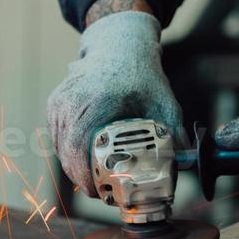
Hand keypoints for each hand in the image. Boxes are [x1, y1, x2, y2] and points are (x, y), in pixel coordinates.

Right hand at [48, 8, 181, 196]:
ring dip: (74, 167)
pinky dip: (68, 152)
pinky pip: (57, 136)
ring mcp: (60, 102)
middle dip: (82, 178)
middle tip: (101, 193)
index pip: (78, 149)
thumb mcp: (163, 101)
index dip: (84, 176)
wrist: (119, 45)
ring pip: (60, 147)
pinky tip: (84, 160)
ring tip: (94, 180)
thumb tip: (182, 163)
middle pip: (66, 154)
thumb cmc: (140, 73)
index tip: (98, 191)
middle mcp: (72, 102)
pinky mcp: (55, 103)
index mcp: (96, 103)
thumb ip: (174, 132)